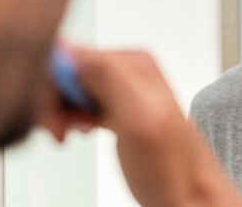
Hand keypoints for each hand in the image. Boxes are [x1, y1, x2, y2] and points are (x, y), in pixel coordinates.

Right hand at [41, 45, 241, 206]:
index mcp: (133, 62)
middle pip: (67, 70)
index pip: (69, 54)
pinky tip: (78, 132)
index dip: (52, 86)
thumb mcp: (139, 117)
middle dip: (54, 100)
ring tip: (69, 133)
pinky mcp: (119, 109)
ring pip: (70, 87)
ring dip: (60, 111)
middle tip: (60, 131)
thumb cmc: (172, 168)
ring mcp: (124, 90)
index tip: (55, 116)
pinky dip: (70, 117)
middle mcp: (129, 70)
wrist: (190, 197)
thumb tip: (70, 49)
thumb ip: (108, 77)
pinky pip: (81, 101)